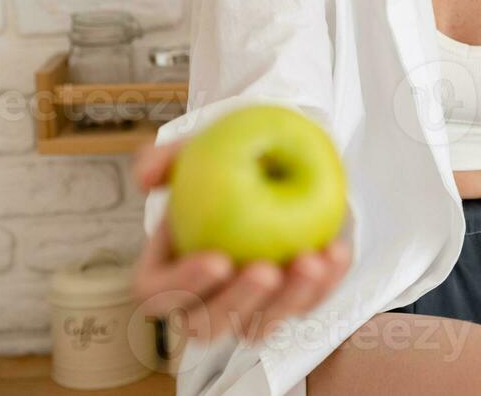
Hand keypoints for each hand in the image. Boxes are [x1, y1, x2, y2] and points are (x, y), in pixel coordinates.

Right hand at [129, 137, 352, 343]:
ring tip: (311, 262)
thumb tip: (146, 178)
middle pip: (207, 325)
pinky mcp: (287, 304)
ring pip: (258, 328)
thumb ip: (163, 160)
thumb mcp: (192, 153)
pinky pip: (305, 307)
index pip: (158, 293)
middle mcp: (200, 301)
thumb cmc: (221, 167)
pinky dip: (324, 285)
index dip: (184, 285)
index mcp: (164, 272)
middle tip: (267, 270)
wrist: (270, 167)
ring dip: (287, 300)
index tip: (218, 259)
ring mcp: (245, 310)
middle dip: (238, 302)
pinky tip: (335, 253)